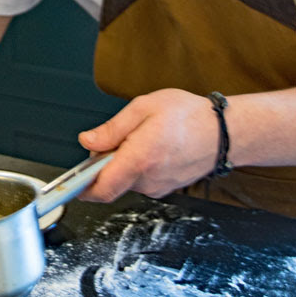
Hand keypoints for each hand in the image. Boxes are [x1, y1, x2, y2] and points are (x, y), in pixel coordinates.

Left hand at [77, 88, 218, 202]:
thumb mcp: (143, 108)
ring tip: (139, 138)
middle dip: (103, 164)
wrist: (225, 131)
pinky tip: (150, 146)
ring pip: (125, 180)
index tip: (69, 183)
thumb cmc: (189, 116)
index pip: (101, 188)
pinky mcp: (166, 187)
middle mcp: (148, 179)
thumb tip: (88, 142)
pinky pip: (141, 180)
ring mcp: (158, 186)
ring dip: (121, 163)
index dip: (80, 188)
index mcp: (139, 159)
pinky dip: (136, 166)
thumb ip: (112, 129)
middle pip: (110, 182)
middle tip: (113, 139)